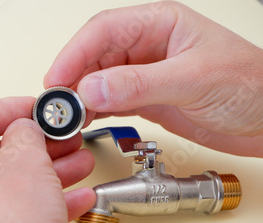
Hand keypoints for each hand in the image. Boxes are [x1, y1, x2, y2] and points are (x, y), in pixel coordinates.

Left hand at [0, 97, 93, 222]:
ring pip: (7, 183)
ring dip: (46, 172)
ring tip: (77, 164)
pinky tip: (74, 199)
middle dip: (37, 144)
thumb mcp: (26, 158)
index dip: (8, 107)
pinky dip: (41, 201)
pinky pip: (12, 211)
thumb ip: (26, 132)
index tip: (33, 108)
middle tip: (61, 138)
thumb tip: (25, 129)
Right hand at [44, 1, 262, 156]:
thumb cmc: (251, 87)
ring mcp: (143, 74)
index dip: (75, 53)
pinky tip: (84, 120)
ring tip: (66, 117)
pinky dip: (93, 111)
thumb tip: (92, 88)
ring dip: (79, 97)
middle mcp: (147, 47)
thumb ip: (140, 84)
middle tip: (57, 105)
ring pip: (97, 80)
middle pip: (94, 55)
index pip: (104, 31)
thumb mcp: (193, 80)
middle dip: (71, 78)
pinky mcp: (144, 99)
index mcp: (160, 24)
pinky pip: (108, 101)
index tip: (57, 78)